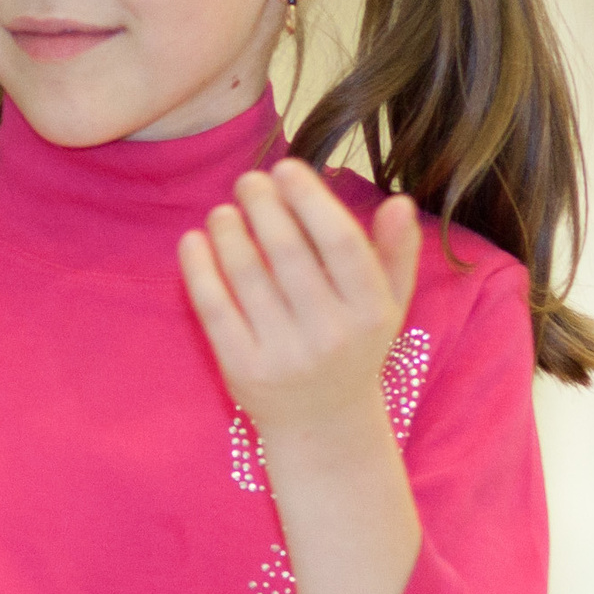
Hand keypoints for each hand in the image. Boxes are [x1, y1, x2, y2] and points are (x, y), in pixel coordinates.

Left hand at [179, 162, 420, 442]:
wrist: (323, 425)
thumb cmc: (354, 348)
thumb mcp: (386, 305)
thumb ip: (395, 253)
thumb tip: (399, 200)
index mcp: (371, 312)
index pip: (339, 241)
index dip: (309, 199)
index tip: (287, 168)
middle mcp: (331, 335)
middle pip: (288, 252)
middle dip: (263, 206)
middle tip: (247, 180)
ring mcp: (285, 355)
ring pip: (247, 275)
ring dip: (229, 232)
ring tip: (223, 211)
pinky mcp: (242, 370)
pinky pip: (214, 308)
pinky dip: (199, 269)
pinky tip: (193, 241)